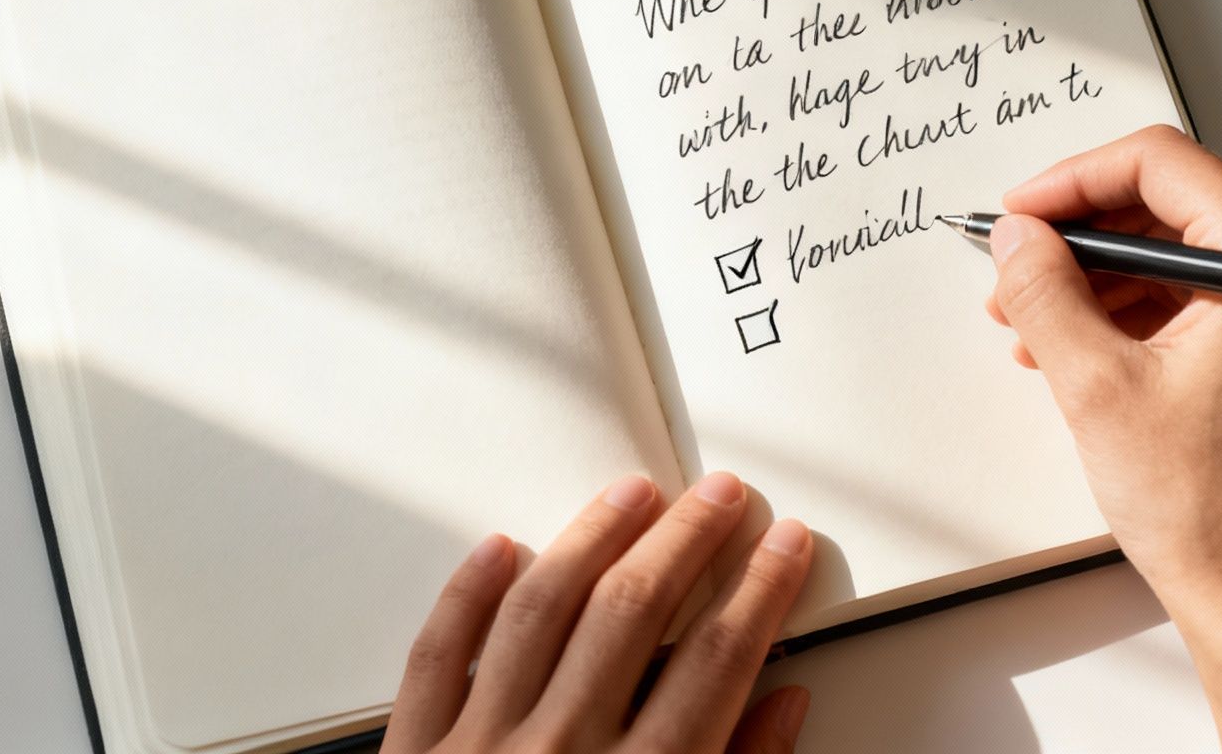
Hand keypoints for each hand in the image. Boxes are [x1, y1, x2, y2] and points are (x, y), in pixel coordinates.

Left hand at [381, 472, 813, 753]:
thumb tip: (782, 704)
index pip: (718, 661)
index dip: (759, 590)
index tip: (785, 545)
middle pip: (633, 613)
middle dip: (687, 540)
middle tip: (722, 495)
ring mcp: (480, 753)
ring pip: (539, 608)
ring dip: (591, 539)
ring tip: (631, 494)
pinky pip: (437, 656)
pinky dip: (466, 596)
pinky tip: (499, 547)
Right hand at [984, 125, 1221, 752]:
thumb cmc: (1217, 511)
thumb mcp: (1097, 385)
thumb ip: (1046, 291)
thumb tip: (1019, 238)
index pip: (1160, 164)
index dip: (1073, 181)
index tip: (1021, 215)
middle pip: (1173, 206)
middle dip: (1081, 238)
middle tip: (1015, 269)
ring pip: (1183, 256)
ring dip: (1101, 280)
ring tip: (1032, 324)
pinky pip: (1205, 300)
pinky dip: (1138, 314)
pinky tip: (1079, 350)